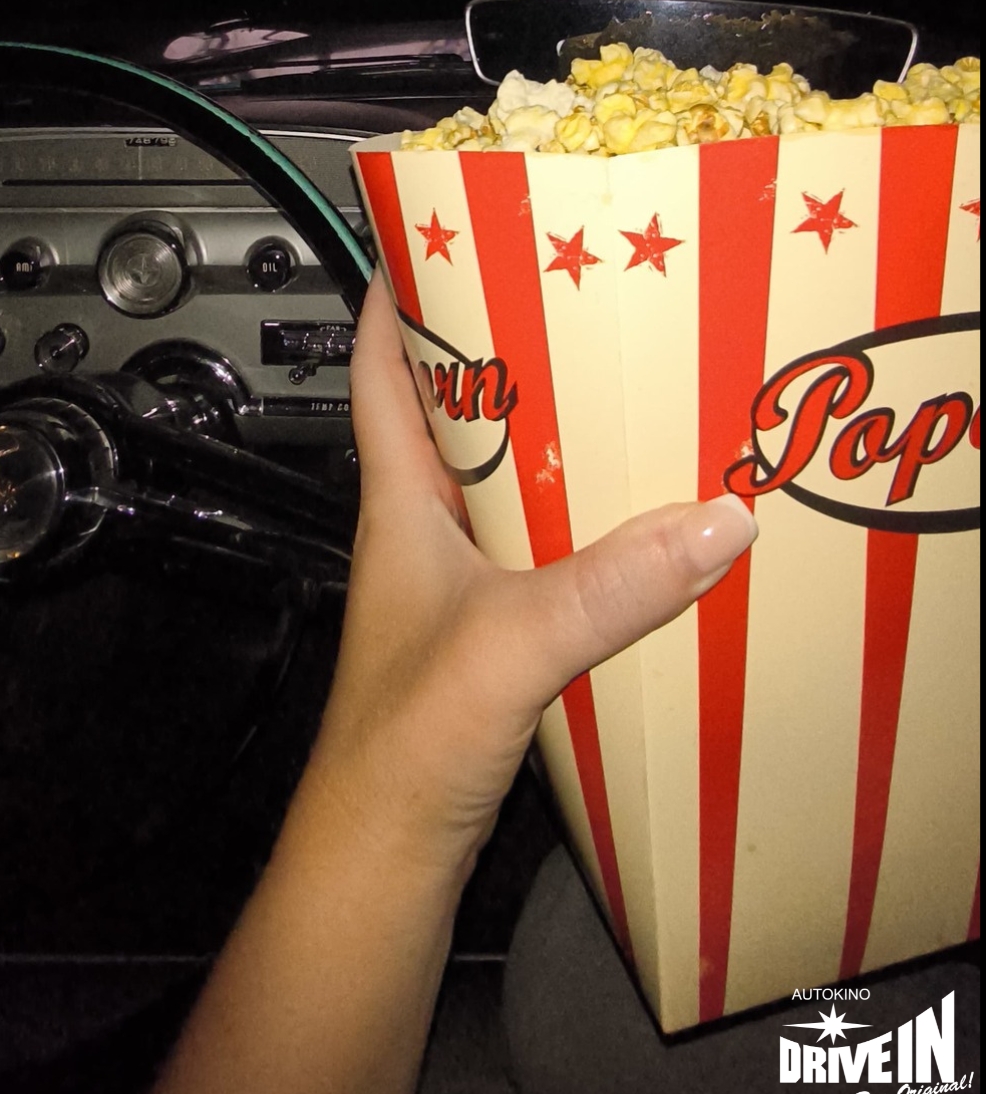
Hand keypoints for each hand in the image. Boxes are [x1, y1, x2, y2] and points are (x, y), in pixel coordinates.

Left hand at [311, 275, 757, 878]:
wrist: (380, 860)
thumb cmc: (400, 750)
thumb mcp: (510, 647)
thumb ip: (607, 588)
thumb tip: (713, 520)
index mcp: (397, 507)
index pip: (380, 375)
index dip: (400, 299)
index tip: (440, 233)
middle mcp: (418, 533)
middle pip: (454, 416)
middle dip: (506, 356)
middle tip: (578, 306)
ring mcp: (451, 586)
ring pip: (497, 483)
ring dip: (549, 441)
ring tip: (625, 400)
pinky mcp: (487, 636)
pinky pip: (534, 549)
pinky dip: (576, 523)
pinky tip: (633, 529)